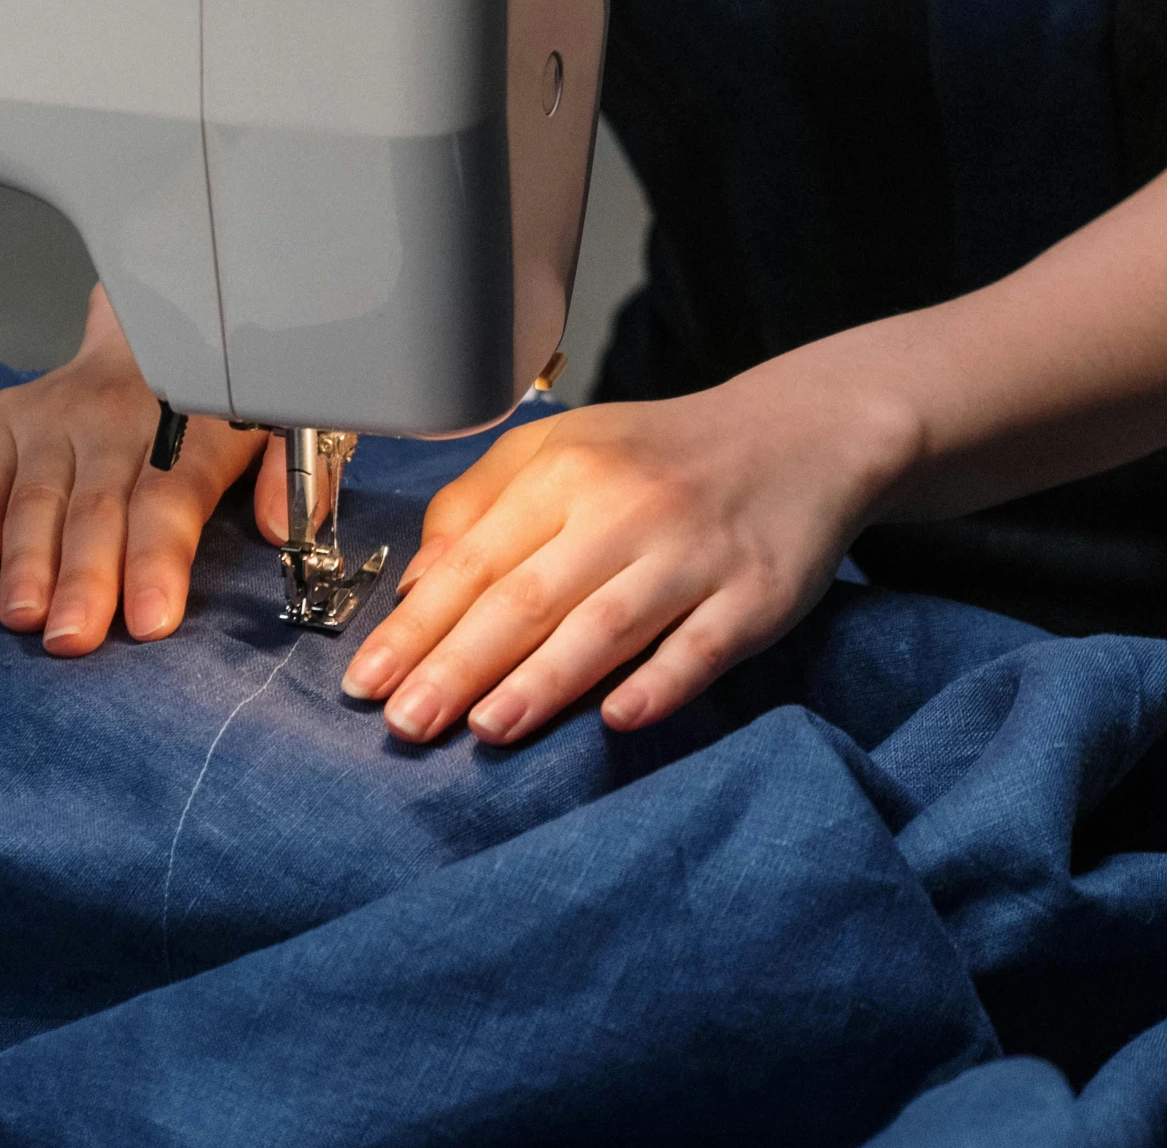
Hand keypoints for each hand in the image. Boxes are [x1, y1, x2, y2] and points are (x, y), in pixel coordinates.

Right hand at [0, 286, 266, 653]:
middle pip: (97, 508)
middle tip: (72, 638)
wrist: (154, 328)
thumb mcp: (287, 423)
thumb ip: (293, 477)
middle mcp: (117, 416)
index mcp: (193, 425)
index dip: (157, 561)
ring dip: (28, 560)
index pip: (169, 499)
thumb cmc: (223, 402)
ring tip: (22, 615)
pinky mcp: (9, 417)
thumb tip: (278, 528)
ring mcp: (57, 415)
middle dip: (83, 579)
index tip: (150, 620)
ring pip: (38, 495)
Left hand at [339, 367, 916, 743]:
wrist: (800, 436)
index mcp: (565, 470)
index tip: (366, 680)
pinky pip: (703, 646)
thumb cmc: (657, 457)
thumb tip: (413, 590)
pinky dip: (661, 682)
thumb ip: (478, 507)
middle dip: (458, 664)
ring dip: (544, 682)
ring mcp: (694, 552)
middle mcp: (625, 507)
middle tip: (405, 723)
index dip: (417, 624)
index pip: (474, 559)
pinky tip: (618, 718)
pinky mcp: (757, 593)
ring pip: (607, 624)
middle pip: (528, 596)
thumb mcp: (559, 450)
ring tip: (484, 729)